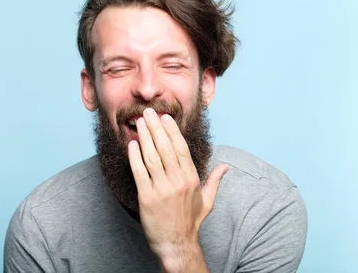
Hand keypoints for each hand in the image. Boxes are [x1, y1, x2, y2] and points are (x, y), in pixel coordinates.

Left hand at [127, 107, 228, 271]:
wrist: (176, 244)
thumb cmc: (190, 222)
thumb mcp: (207, 201)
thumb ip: (214, 181)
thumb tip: (225, 166)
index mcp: (192, 179)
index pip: (181, 149)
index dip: (172, 131)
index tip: (165, 117)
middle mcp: (178, 181)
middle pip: (166, 148)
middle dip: (156, 128)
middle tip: (148, 112)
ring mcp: (162, 189)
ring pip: (152, 157)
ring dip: (145, 137)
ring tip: (139, 123)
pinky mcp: (147, 197)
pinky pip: (140, 172)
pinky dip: (135, 157)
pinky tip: (132, 145)